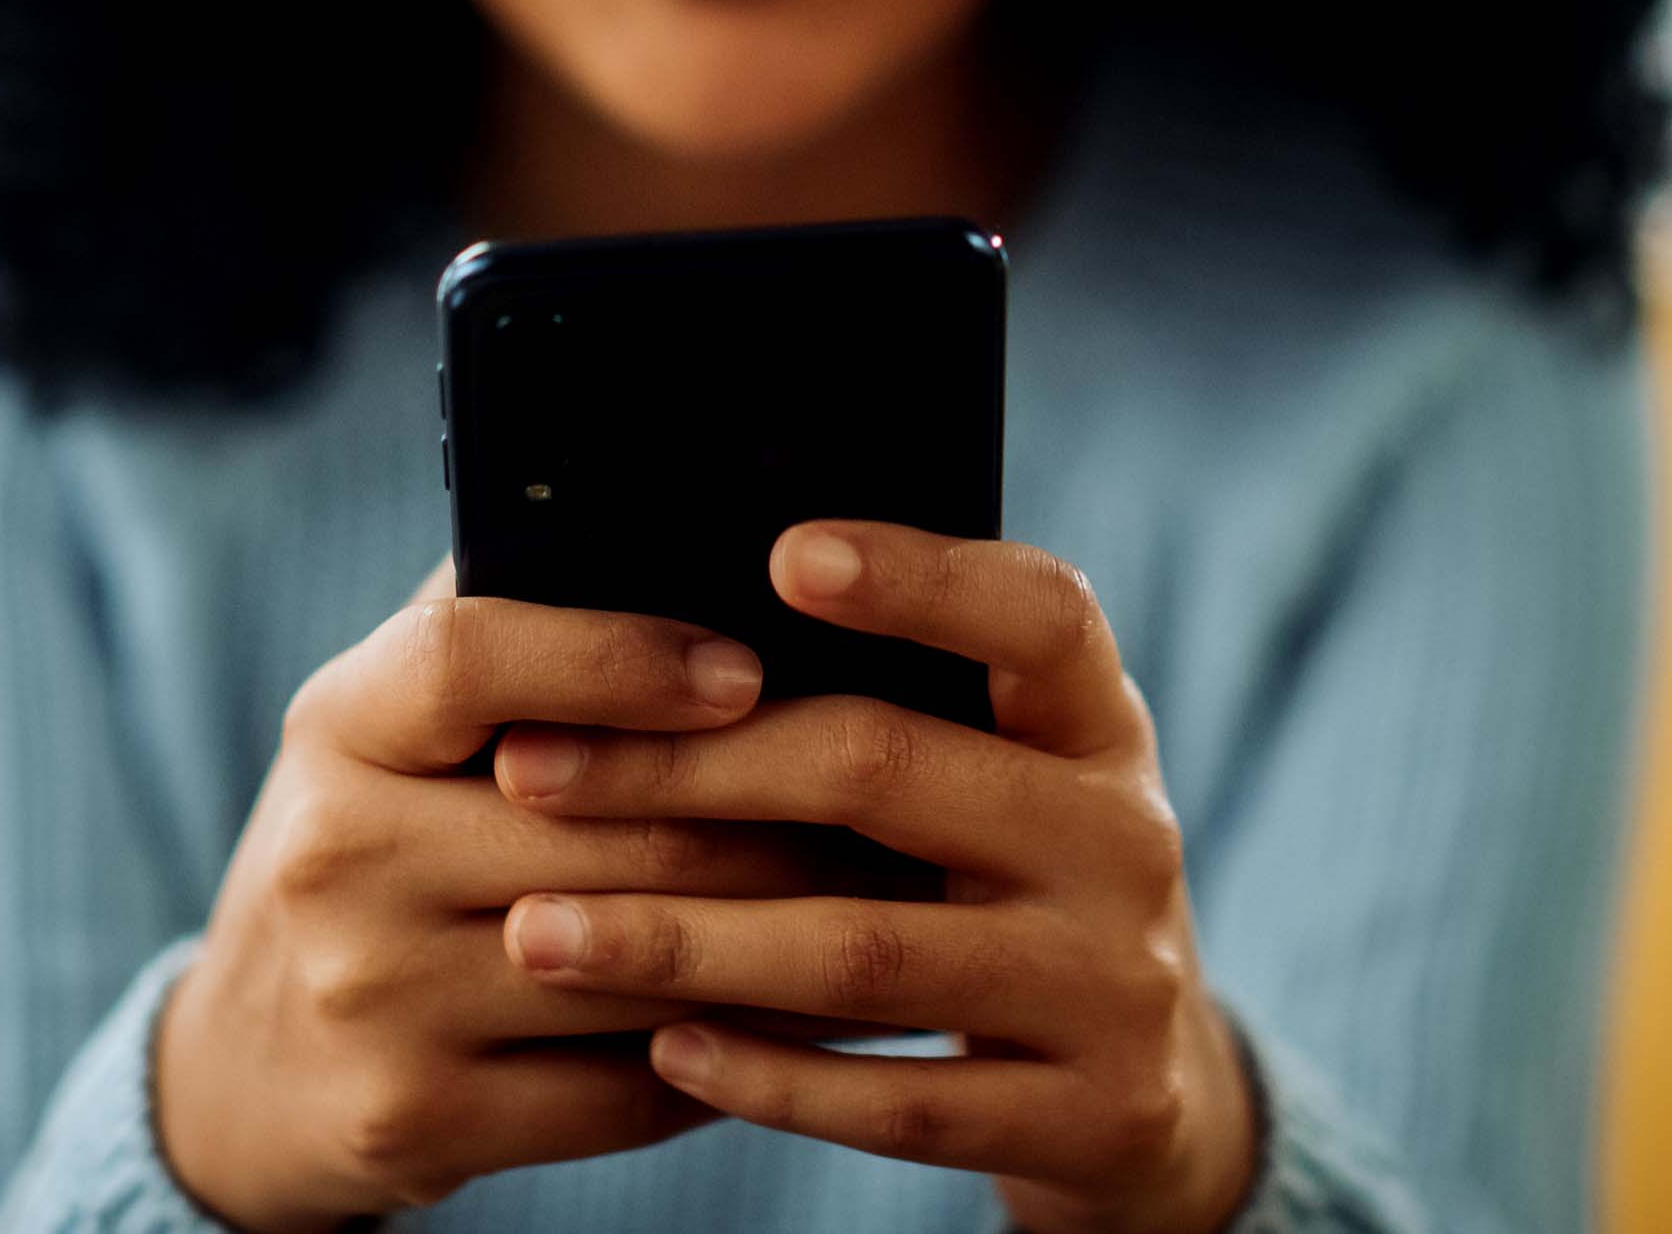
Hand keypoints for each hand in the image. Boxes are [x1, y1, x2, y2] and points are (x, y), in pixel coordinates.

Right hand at [158, 566, 832, 1231]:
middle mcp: (338, 859)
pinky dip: (738, 1053)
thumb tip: (692, 538)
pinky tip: (813, 1018)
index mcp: (338, 729)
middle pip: (601, 823)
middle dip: (777, 811)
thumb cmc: (374, 855)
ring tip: (896, 902)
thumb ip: (511, 639)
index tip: (745, 671)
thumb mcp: (390, 735)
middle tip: (900, 793)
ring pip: (636, 962)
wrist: (246, 1069)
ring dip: (787, 936)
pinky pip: (625, 1087)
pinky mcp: (417, 1120)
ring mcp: (372, 1000)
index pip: (470, 659)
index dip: (619, 657)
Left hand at [488, 522, 1260, 1233]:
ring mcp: (1114, 986)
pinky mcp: (1090, 1117)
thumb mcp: (999, 776)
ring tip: (540, 932)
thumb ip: (893, 704)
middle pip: (893, 772)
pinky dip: (770, 1076)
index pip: (1038, 614)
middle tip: (527, 772)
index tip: (783, 554)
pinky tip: (661, 1047)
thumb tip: (661, 628)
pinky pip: (902, 1104)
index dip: (921, 578)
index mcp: (1096, 724)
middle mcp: (1125, 839)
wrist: (1144, 1090)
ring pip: (870, 954)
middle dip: (689, 769)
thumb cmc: (1003, 884)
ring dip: (685, 941)